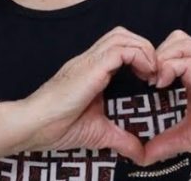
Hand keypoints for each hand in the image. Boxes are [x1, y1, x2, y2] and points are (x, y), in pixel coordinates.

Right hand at [19, 26, 156, 163]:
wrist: (36, 124)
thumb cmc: (58, 126)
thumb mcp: (99, 133)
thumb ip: (122, 140)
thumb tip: (141, 156)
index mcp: (91, 71)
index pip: (119, 47)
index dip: (140, 57)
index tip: (150, 81)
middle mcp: (89, 60)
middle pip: (122, 34)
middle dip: (144, 48)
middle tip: (154, 74)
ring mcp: (89, 61)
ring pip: (122, 36)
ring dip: (144, 50)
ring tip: (152, 74)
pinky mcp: (92, 67)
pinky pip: (122, 50)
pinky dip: (140, 57)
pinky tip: (145, 76)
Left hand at [143, 30, 190, 162]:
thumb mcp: (189, 136)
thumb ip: (166, 142)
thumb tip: (144, 156)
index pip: (174, 50)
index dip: (156, 59)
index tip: (147, 80)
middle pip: (176, 39)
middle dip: (157, 53)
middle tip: (149, 77)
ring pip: (180, 41)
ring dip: (162, 58)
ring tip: (157, 81)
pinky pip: (185, 59)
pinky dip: (168, 67)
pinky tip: (163, 84)